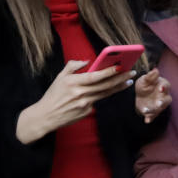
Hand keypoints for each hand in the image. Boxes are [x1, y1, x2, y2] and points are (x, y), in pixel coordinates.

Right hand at [16, 60, 133, 143]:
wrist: (46, 116)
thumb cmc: (53, 95)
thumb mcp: (60, 77)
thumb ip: (73, 66)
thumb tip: (88, 61)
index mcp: (73, 82)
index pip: (95, 76)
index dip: (109, 72)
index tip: (120, 66)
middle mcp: (80, 93)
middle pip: (105, 85)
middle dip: (121, 78)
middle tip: (132, 72)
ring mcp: (85, 104)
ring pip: (105, 93)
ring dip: (119, 87)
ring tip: (128, 80)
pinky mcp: (86, 112)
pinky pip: (97, 101)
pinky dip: (104, 94)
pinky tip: (111, 90)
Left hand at [134, 68, 171, 122]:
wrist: (139, 95)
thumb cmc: (145, 84)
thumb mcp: (144, 79)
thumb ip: (150, 76)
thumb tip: (155, 69)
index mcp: (163, 85)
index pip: (166, 86)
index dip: (164, 87)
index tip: (160, 88)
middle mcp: (163, 96)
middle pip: (167, 100)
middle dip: (163, 102)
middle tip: (158, 103)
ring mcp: (159, 105)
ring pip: (160, 108)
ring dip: (154, 110)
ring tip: (146, 111)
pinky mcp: (153, 111)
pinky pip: (153, 116)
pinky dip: (150, 118)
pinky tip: (146, 120)